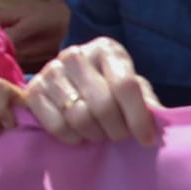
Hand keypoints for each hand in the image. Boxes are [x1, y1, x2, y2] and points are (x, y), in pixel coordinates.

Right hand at [17, 36, 165, 149]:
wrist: (73, 82)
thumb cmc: (110, 87)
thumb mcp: (134, 89)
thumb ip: (147, 103)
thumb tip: (157, 125)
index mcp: (106, 49)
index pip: (125, 86)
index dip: (137, 118)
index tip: (145, 140)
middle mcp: (76, 54)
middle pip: (103, 106)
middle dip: (116, 130)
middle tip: (118, 136)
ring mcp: (51, 70)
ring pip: (79, 117)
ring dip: (94, 135)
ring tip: (99, 133)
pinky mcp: (33, 90)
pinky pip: (57, 125)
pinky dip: (72, 138)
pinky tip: (78, 134)